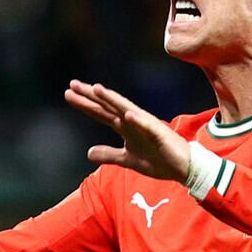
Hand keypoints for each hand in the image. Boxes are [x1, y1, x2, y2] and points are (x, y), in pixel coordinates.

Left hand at [64, 80, 189, 182]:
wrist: (183, 167)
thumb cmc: (157, 160)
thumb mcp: (127, 159)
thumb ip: (109, 154)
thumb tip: (88, 152)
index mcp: (125, 126)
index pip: (101, 112)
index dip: (85, 104)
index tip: (69, 93)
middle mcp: (133, 121)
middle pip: (109, 106)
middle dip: (91, 95)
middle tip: (73, 84)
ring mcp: (146, 126)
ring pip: (126, 109)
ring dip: (112, 99)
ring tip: (97, 89)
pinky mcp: (159, 135)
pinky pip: (147, 127)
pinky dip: (138, 120)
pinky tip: (127, 114)